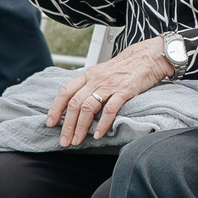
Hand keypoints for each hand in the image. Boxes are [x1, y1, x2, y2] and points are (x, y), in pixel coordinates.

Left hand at [45, 42, 176, 146]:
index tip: (50, 123)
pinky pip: (110, 109)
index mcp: (88, 75)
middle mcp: (95, 80)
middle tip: (64, 140)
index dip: (56, 108)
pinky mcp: (124, 91)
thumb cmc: (125, 67)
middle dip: (67, 125)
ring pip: (88, 108)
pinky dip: (103, 124)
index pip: (65, 92)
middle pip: (75, 104)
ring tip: (78, 140)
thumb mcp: (102, 71)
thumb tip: (77, 102)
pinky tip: (99, 134)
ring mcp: (109, 85)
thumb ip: (89, 84)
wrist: (147, 56)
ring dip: (81, 127)